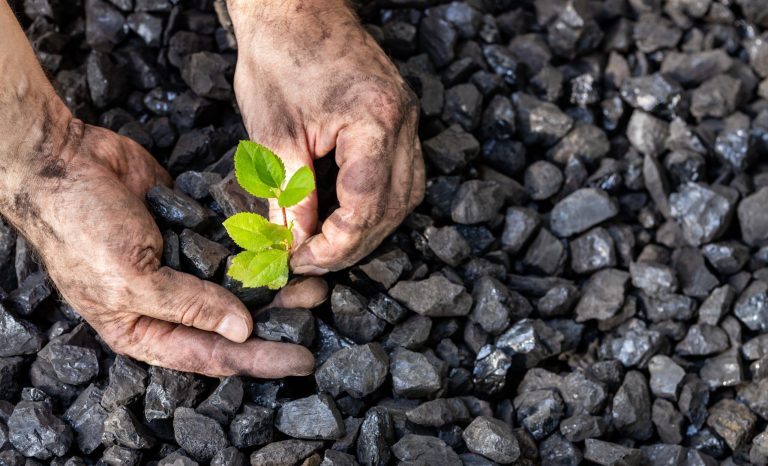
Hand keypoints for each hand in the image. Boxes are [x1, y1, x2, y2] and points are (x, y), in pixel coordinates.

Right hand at [2, 98, 326, 377]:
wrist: (63, 161)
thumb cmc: (79, 227)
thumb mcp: (129, 278)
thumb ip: (187, 305)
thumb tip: (241, 330)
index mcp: (143, 329)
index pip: (210, 356)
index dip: (258, 359)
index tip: (301, 359)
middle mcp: (166, 302)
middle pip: (231, 321)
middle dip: (276, 315)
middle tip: (317, 301)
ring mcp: (180, 263)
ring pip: (237, 282)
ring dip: (273, 279)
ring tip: (312, 274)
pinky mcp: (190, 228)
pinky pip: (231, 243)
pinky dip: (256, 244)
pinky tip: (285, 242)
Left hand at [228, 0, 425, 274]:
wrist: (296, 8)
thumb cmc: (279, 57)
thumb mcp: (273, 134)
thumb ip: (288, 195)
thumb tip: (293, 245)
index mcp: (374, 121)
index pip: (367, 205)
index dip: (336, 244)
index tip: (302, 260)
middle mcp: (403, 122)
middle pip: (394, 207)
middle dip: (354, 244)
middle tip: (313, 260)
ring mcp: (407, 120)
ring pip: (405, 196)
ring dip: (370, 228)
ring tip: (330, 243)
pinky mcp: (399, 120)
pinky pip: (402, 175)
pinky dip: (377, 203)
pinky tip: (348, 213)